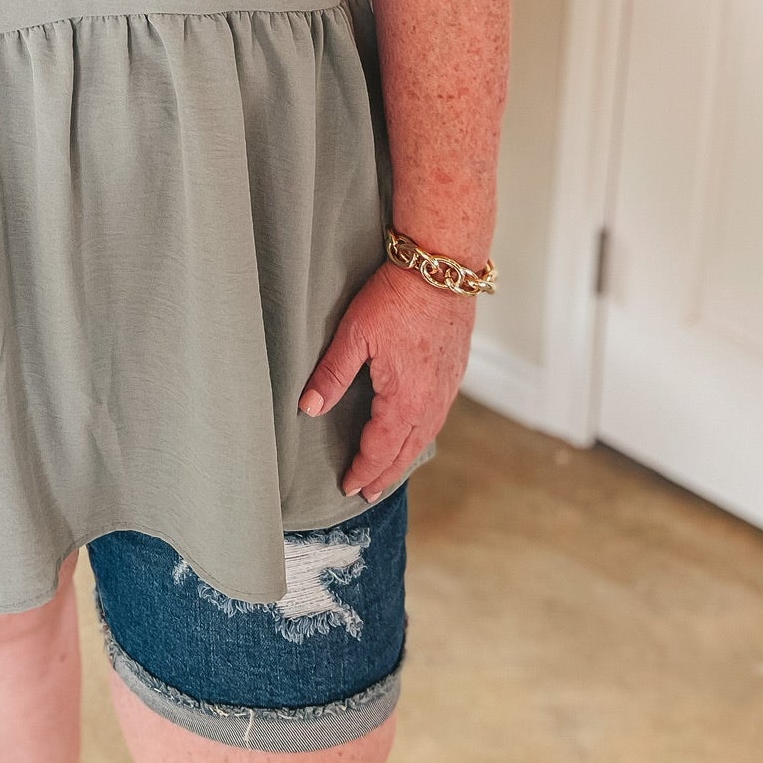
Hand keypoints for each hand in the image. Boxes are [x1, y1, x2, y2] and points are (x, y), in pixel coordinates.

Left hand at [298, 260, 476, 500]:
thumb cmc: (397, 298)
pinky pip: (438, 417)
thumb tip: (308, 407)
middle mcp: (431, 403)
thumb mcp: (354, 334)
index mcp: (405, 400)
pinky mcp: (454, 372)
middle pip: (405, 452)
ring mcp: (447, 388)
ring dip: (404, 457)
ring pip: (425, 436)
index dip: (363, 470)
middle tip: (367, 492)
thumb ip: (331, 373)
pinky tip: (414, 430)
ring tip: (389, 470)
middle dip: (384, 474)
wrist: (441, 270)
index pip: (380, 449)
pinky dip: (422, 434)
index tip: (348, 486)